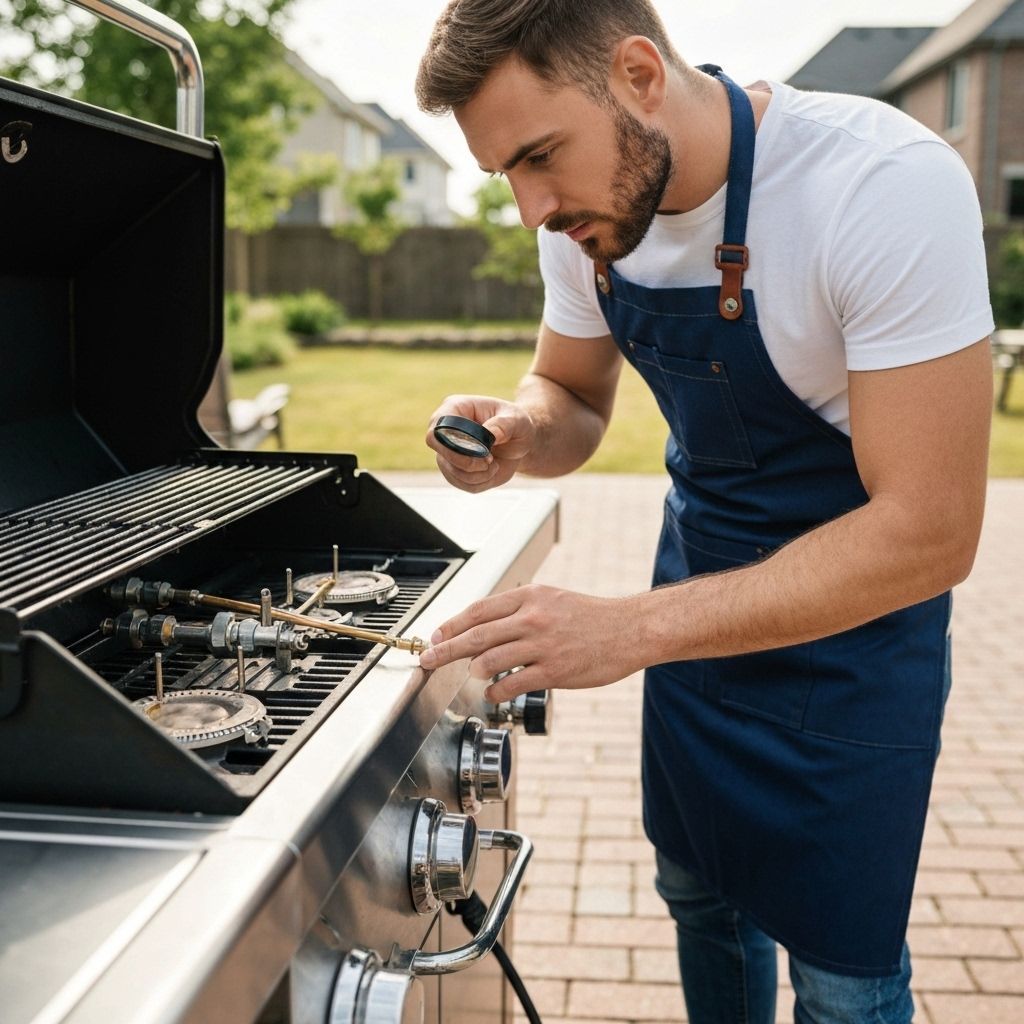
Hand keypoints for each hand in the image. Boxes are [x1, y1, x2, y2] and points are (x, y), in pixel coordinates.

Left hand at [417, 584, 642, 700]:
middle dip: (445, 649)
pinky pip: (512, 684)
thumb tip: (485, 624)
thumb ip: (521, 608)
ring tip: (472, 674)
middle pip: (476, 635)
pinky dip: (496, 691)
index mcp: (530, 596)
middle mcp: (533, 618)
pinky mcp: (554, 671)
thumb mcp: (553, 598)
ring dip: (474, 670)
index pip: (479, 610)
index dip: (452, 624)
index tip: (435, 635)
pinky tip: (494, 692)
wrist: (630, 629)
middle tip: (427, 659)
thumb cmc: (592, 616)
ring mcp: (543, 645)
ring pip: (490, 660)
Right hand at [426, 395, 533, 492]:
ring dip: (479, 474)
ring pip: (453, 472)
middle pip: (442, 453)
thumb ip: (505, 424)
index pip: (438, 429)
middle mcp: (444, 430)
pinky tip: (491, 471)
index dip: (456, 444)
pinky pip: (461, 483)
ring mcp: (446, 451)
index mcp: (455, 408)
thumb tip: (490, 433)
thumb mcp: (518, 420)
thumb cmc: (516, 425)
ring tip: (494, 463)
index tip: (483, 449)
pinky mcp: (453, 469)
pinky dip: (481, 482)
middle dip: (469, 463)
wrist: (518, 444)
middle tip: (490, 460)